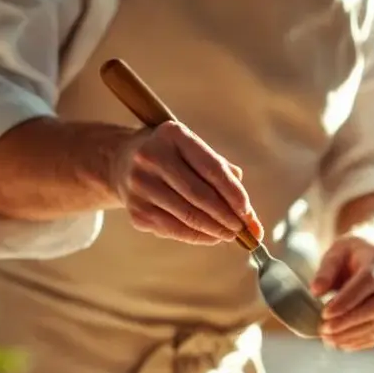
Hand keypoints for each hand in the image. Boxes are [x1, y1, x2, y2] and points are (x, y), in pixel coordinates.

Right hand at [112, 121, 262, 243]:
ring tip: (231, 234)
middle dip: (227, 216)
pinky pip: (174, 229)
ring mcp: (140, 185)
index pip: (212, 168)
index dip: (234, 193)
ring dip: (215, 230)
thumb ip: (224, 176)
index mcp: (173, 135)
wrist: (121, 162)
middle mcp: (152, 157)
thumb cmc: (171, 157)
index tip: (248, 211)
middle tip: (243, 229)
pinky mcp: (136, 211)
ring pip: (187, 216)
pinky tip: (212, 237)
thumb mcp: (194, 150)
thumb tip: (252, 218)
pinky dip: (197, 236)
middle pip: (200, 195)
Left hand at [311, 235, 373, 350]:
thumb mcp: (336, 253)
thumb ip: (325, 271)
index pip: (369, 282)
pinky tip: (346, 343)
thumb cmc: (353, 254)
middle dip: (352, 321)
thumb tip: (315, 291)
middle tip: (325, 330)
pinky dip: (368, 341)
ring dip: (359, 335)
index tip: (325, 314)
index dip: (347, 301)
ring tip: (331, 340)